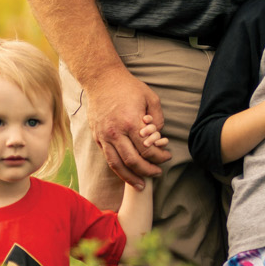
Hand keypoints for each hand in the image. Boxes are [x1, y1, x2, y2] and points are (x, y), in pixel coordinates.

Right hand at [88, 68, 166, 187]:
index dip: (159, 156)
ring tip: (141, 186)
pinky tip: (126, 174)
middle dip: (147, 170)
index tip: (166, 156)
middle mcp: (115, 132)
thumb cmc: (128, 87)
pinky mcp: (97, 137)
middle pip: (133, 161)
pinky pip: (108, 158)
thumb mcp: (150, 97)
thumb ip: (157, 119)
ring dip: (130, 177)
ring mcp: (104, 136)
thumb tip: (158, 137)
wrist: (101, 79)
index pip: (147, 149)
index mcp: (130, 122)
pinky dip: (118, 169)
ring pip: (117, 164)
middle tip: (157, 173)